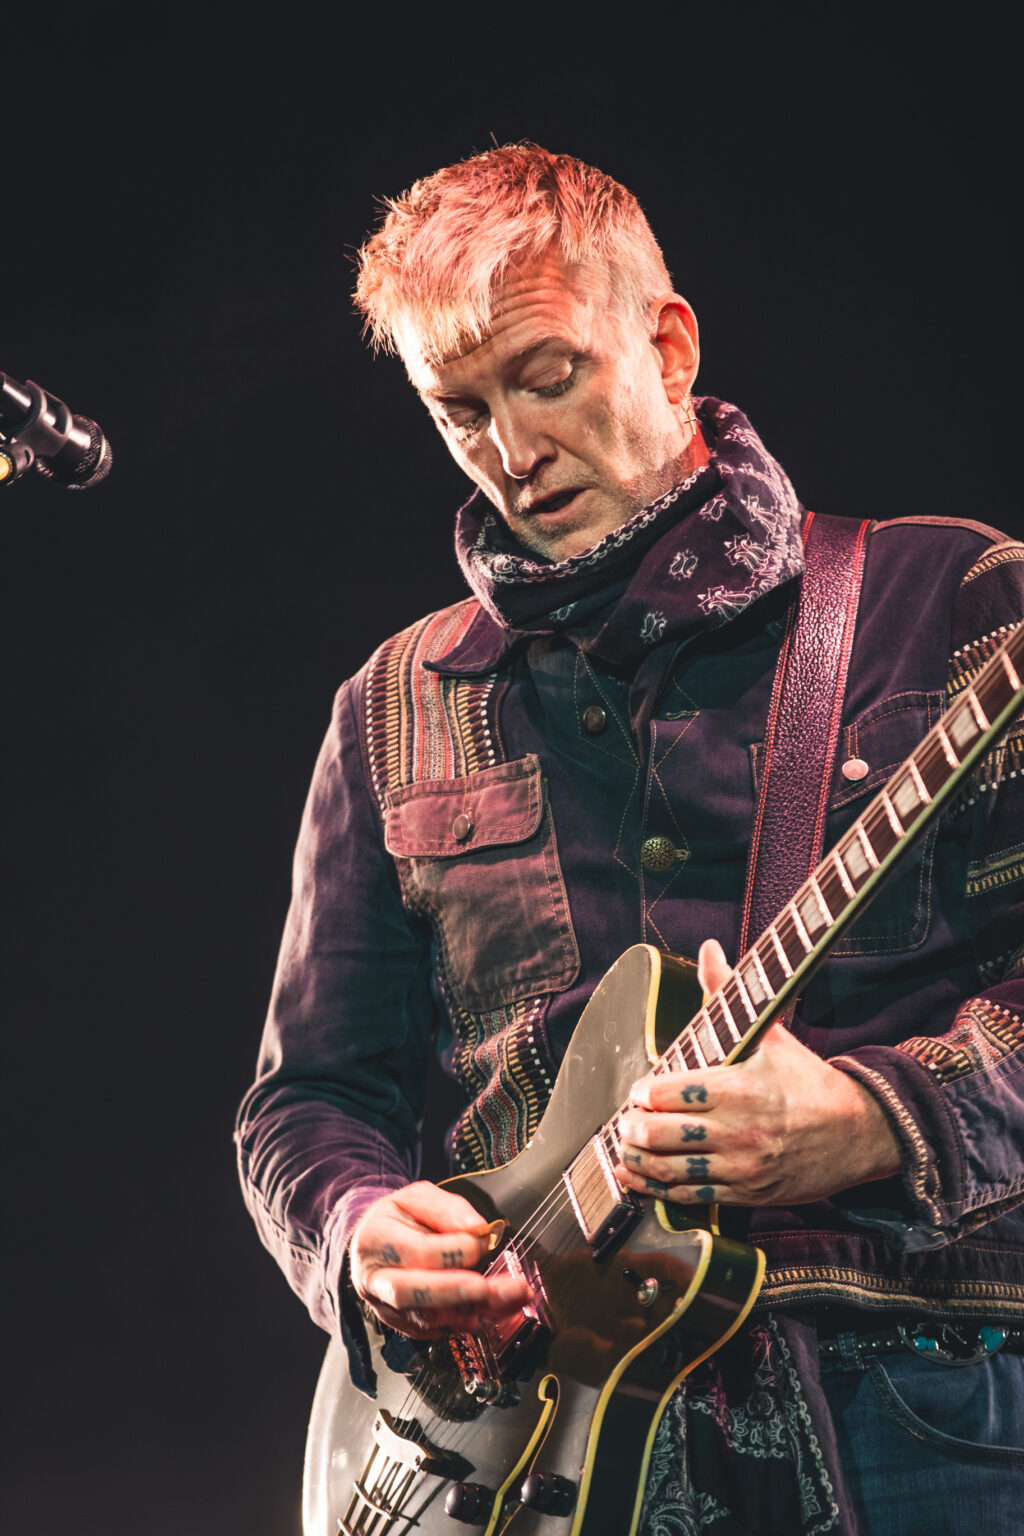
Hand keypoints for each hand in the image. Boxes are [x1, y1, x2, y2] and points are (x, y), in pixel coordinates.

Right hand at [350, 1181, 531, 1338]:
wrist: (374, 1244)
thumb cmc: (398, 1219)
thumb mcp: (416, 1197)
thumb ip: (446, 1209)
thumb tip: (477, 1228)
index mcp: (375, 1242)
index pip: (416, 1252)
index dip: (454, 1249)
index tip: (482, 1240)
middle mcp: (377, 1282)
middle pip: (414, 1295)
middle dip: (460, 1292)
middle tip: (499, 1288)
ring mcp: (390, 1310)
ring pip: (431, 1320)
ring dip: (478, 1311)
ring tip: (514, 1298)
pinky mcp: (409, 1326)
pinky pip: (442, 1331)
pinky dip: (475, 1322)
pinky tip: (502, 1308)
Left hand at [614, 940, 901, 1207]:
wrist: (858, 1134)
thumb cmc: (808, 1081)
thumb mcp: (771, 1035)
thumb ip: (729, 993)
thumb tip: (710, 949)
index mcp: (740, 1088)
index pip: (669, 1092)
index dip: (644, 1093)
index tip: (640, 1091)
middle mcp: (738, 1130)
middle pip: (661, 1133)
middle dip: (633, 1128)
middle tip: (627, 1120)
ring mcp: (741, 1167)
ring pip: (670, 1169)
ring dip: (638, 1160)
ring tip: (625, 1148)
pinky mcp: (746, 1194)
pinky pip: (690, 1197)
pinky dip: (657, 1189)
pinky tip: (638, 1178)